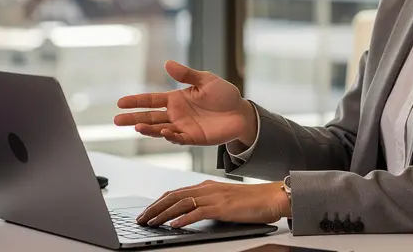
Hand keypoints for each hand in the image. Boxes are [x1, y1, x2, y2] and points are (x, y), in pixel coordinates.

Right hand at [114, 60, 256, 145]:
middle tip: (117, 120)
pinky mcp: (194, 138)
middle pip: (149, 117)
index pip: (151, 100)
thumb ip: (186, 74)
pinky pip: (179, 138)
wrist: (241, 113)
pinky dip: (170, 136)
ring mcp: (183, 127)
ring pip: (160, 129)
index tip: (120, 102)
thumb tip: (167, 63)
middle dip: (133, 119)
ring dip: (149, 129)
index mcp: (176, 99)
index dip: (136, 101)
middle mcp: (176, 114)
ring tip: (137, 127)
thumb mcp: (206, 80)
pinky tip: (162, 131)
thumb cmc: (224, 95)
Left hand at [136, 180, 289, 228]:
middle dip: (153, 208)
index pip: (175, 193)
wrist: (271, 197)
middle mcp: (206, 188)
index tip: (146, 212)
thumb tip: (189, 215)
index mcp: (206, 186)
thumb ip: (207, 205)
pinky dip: (183, 219)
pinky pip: (198, 212)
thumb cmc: (251, 202)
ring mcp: (214, 197)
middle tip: (140, 219)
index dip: (157, 202)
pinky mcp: (222, 207)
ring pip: (180, 203)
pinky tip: (174, 225)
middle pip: (172, 196)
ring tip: (150, 222)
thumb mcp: (223, 201)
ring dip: (163, 214)